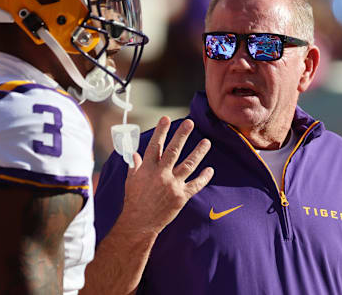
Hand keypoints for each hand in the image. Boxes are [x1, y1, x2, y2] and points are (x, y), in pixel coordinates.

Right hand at [120, 116, 213, 235]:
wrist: (139, 223)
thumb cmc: (133, 201)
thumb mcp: (131, 180)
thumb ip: (134, 165)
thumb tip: (134, 153)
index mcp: (147, 168)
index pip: (154, 145)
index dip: (161, 131)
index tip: (166, 118)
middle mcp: (160, 174)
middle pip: (173, 150)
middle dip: (182, 135)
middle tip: (190, 123)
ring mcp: (172, 185)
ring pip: (188, 164)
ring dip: (198, 152)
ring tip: (206, 142)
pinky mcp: (181, 196)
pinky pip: (195, 185)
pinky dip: (204, 177)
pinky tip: (210, 170)